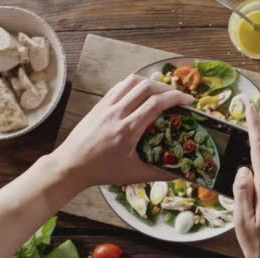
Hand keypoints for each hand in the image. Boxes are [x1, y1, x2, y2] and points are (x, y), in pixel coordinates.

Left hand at [53, 74, 193, 187]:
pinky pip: (120, 86)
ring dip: (151, 83)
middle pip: (146, 87)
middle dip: (167, 88)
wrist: (70, 166)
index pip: (156, 104)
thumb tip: (181, 173)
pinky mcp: (99, 105)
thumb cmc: (102, 171)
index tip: (189, 101)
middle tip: (178, 97)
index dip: (176, 98)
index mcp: (128, 130)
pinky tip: (142, 93)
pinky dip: (135, 85)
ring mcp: (106, 106)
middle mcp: (117, 113)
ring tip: (162, 92)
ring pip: (132, 82)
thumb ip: (159, 174)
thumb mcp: (134, 175)